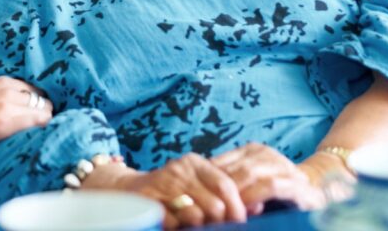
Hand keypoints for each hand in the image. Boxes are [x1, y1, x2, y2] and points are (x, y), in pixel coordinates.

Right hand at [0, 48, 52, 148]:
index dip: (35, 98)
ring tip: (44, 127)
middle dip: (43, 108)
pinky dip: (43, 125)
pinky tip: (43, 131)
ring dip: (45, 117)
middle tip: (43, 119)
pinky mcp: (7, 123)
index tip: (36, 107)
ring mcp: (8, 106)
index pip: (30, 87)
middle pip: (40, 97)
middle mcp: (7, 90)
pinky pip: (37, 120)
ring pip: (42, 108)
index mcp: (1, 81)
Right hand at [85, 154, 246, 227]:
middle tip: (219, 228)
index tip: (240, 222)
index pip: (227, 185)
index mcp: (195, 163)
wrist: (128, 191)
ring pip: (197, 215)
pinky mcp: (150, 201)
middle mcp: (179, 169)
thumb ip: (223, 194)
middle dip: (220, 223)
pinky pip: (176, 223)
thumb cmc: (171, 191)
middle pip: (215, 204)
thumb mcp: (197, 185)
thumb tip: (258, 208)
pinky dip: (181, 228)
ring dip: (200, 227)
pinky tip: (180, 226)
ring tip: (197, 226)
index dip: (238, 208)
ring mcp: (163, 184)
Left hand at [212, 143, 325, 214]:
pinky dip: (255, 196)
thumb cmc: (274, 197)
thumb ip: (229, 187)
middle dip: (220, 191)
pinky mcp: (296, 183)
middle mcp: (266, 154)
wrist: (316, 197)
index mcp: (250, 151)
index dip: (207, 183)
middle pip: (233, 169)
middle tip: (210, 209)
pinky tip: (247, 209)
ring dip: (236, 194)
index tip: (198, 200)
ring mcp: (282, 165)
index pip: (219, 163)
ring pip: (249, 174)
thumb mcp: (247, 188)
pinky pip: (271, 186)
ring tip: (226, 212)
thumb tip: (203, 196)